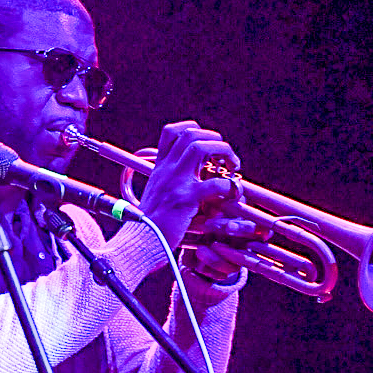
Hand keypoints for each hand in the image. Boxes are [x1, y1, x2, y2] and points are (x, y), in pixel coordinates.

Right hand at [136, 121, 244, 252]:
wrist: (140, 244)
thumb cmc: (149, 226)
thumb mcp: (156, 197)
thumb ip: (170, 184)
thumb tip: (191, 179)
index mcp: (159, 169)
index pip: (171, 132)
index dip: (193, 128)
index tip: (206, 142)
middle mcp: (166, 171)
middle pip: (191, 134)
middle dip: (215, 139)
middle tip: (226, 157)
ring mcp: (176, 183)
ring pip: (200, 147)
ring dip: (223, 152)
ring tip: (233, 168)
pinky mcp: (186, 200)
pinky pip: (215, 183)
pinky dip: (230, 186)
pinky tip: (232, 195)